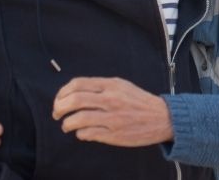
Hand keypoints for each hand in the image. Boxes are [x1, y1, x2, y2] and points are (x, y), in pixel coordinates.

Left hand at [52, 77, 172, 146]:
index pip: (77, 84)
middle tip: (56, 113)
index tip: (59, 99)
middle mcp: (110, 99)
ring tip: (66, 125)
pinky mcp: (114, 134)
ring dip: (67, 123)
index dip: (62, 92)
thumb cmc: (139, 101)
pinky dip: (80, 133)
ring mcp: (112, 118)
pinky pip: (88, 133)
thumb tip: (75, 93)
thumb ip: (99, 87)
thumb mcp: (121, 85)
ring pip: (79, 119)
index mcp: (110, 85)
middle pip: (75, 100)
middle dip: (59, 107)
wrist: (162, 118)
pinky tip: (81, 133)